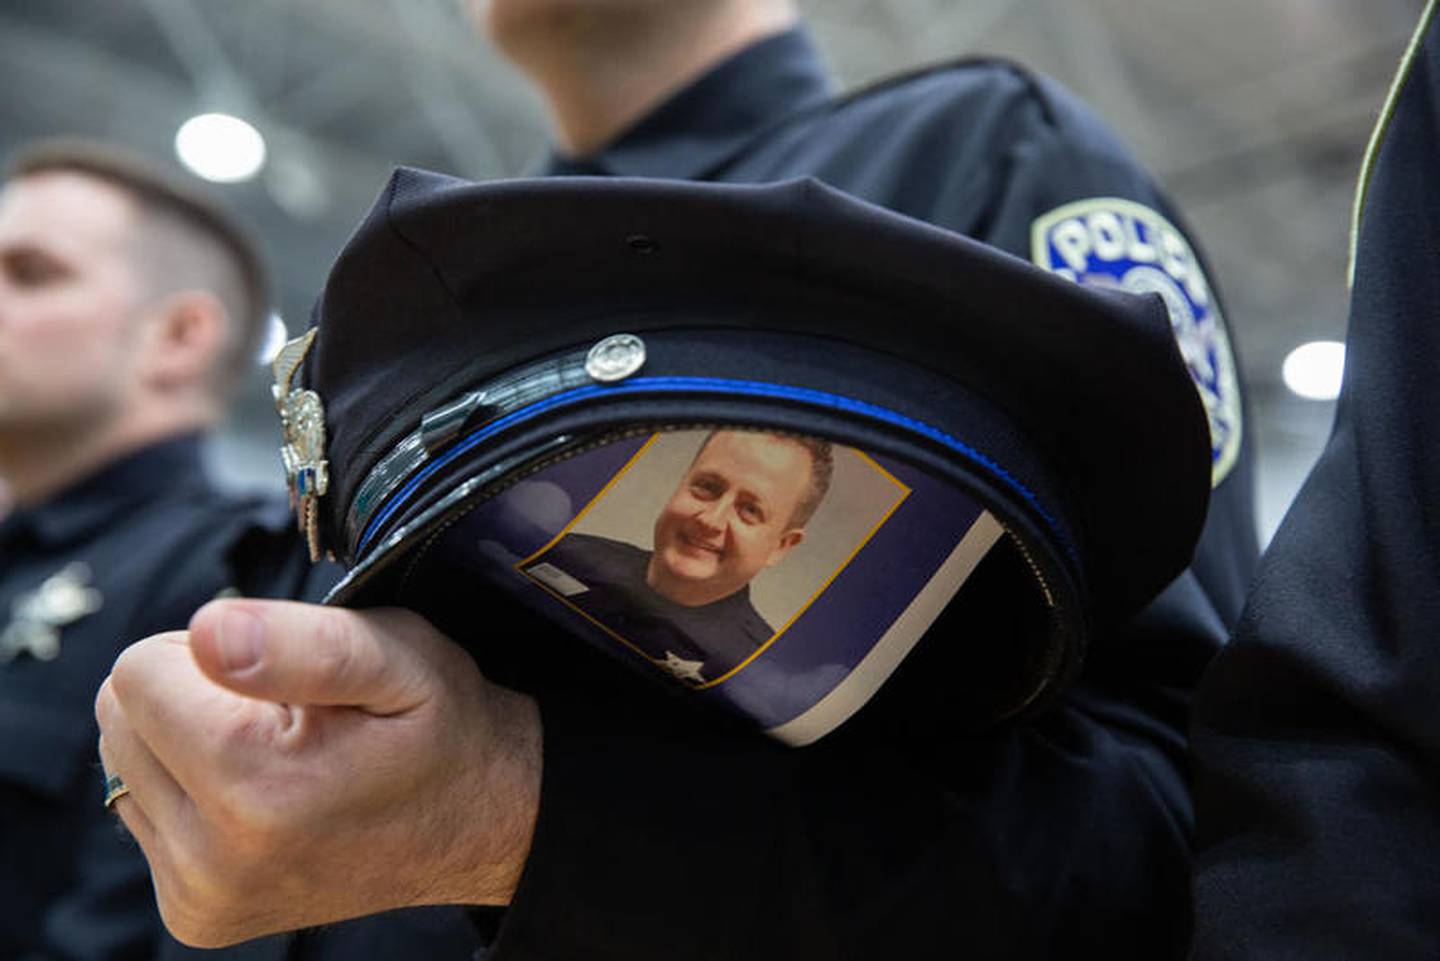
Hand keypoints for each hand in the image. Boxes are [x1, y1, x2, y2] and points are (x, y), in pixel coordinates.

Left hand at [94, 600, 540, 947]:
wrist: (481, 822)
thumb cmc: (441, 726)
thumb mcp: (400, 658)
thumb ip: (303, 642)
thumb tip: (207, 632)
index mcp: (257, 790)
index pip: (138, 672)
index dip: (213, 651)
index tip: (287, 679)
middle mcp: (215, 862)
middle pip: (119, 717)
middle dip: (192, 694)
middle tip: (288, 713)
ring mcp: (202, 897)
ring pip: (124, 762)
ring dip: (190, 742)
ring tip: (282, 753)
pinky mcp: (196, 914)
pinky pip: (143, 810)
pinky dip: (195, 787)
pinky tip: (268, 794)